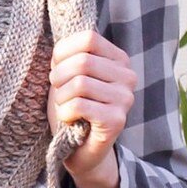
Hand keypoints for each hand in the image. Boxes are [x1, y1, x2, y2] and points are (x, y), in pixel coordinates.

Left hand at [46, 29, 137, 178]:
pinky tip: (69, 119)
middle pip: (83, 61)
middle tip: (59, 92)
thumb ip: (69, 54)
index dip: (64, 52)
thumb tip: (62, 39)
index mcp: (119, 59)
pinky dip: (64, 113)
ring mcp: (126, 99)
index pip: (88, 38)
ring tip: (65, 106)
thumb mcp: (68, 74)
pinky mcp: (117, 120)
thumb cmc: (72, 107)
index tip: (58, 69)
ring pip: (80, 83)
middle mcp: (128, 76)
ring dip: (61, 97)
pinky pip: (79, 105)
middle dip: (59, 77)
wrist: (79, 149)